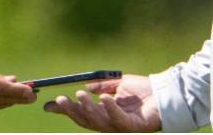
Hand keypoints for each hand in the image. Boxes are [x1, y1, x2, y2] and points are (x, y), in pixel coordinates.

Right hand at [43, 74, 160, 131]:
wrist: (165, 93)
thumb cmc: (143, 91)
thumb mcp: (117, 85)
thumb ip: (102, 86)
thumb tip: (84, 87)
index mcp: (105, 113)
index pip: (80, 114)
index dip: (64, 111)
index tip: (48, 105)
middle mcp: (110, 122)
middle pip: (85, 121)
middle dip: (71, 111)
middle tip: (60, 99)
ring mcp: (121, 126)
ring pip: (98, 123)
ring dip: (87, 109)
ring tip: (79, 95)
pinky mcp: (133, 127)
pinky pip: (118, 120)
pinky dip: (110, 109)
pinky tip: (105, 98)